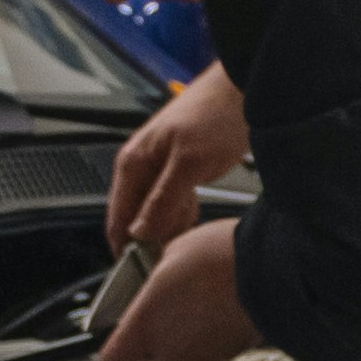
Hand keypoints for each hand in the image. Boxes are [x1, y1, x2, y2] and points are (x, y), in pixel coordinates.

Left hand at [97, 218, 256, 360]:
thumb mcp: (169, 251)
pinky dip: (210, 329)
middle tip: (167, 295)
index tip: (113, 338)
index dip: (110, 356)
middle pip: (149, 351)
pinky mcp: (229, 353)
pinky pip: (208, 345)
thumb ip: (149, 276)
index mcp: (146, 324)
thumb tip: (150, 276)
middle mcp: (171, 349)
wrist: (272, 269)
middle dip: (155, 327)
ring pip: (180, 349)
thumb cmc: (222, 258)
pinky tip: (219, 301)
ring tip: (199, 292)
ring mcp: (201, 355)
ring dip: (184, 327)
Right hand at [108, 64, 248, 253]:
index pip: (116, 219)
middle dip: (151, 240)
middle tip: (171, 257)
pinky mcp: (182, 170)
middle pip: (135, 219)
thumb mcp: (189, 163)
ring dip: (170, 228)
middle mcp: (142, 166)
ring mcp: (161, 169)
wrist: (244, 89)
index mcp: (132, 163)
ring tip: (187, 237)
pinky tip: (197, 218)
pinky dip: (184, 215)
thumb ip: (162, 200)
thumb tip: (140, 232)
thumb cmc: (215, 112)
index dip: (125, 249)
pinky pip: (174, 204)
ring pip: (156, 214)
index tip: (140, 271)